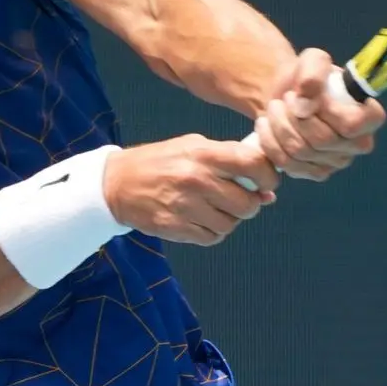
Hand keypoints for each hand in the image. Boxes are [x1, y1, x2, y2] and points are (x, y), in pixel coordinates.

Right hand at [103, 134, 278, 245]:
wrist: (117, 182)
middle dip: (250, 204)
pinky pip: (211, 238)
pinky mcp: (175, 227)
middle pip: (248, 203)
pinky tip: (200, 219)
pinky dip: (211, 232)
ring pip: (230, 224)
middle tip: (239, 199)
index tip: (267, 182)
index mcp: (204, 153)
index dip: (269, 176)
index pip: (254, 164)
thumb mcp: (193, 147)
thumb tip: (267, 192)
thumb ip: (230, 162)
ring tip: (214, 208)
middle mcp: (197, 179)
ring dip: (229, 219)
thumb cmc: (161, 161)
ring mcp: (185, 206)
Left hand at [252, 48, 386, 181]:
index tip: (310, 94)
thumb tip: (305, 104)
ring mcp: (337, 162)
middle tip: (286, 98)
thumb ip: (313, 72)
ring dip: (279, 125)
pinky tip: (266, 124)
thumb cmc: (308, 77)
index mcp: (369, 117)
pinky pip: (287, 163)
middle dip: (295, 116)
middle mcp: (359, 144)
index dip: (326, 111)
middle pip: (322, 140)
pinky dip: (270, 141)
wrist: (287, 95)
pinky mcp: (314, 172)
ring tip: (274, 107)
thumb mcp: (313, 60)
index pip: (353, 125)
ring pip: (301, 151)